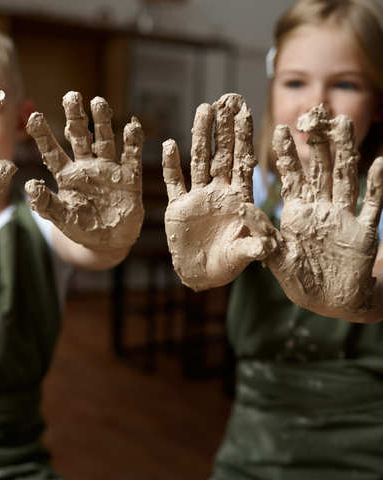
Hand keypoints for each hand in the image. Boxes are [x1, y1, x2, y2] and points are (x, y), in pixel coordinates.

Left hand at [25, 92, 143, 249]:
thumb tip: (28, 185)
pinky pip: (132, 157)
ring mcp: (109, 170)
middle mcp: (87, 167)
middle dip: (75, 118)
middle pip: (80, 138)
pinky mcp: (129, 178)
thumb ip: (47, 204)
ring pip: (104, 141)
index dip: (43, 135)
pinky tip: (131, 127)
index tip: (33, 117)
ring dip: (102, 123)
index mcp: (67, 176)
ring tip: (99, 102)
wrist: (109, 242)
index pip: (52, 152)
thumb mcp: (63, 219)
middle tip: (71, 96)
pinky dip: (133, 143)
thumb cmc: (83, 229)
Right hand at [163, 93, 278, 290]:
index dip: (244, 139)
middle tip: (226, 100)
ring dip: (200, 137)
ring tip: (204, 109)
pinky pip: (173, 182)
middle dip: (224, 129)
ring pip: (198, 161)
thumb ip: (253, 246)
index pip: (243, 163)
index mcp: (239, 200)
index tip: (246, 113)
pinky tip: (170, 145)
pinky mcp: (177, 206)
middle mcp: (219, 193)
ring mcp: (197, 197)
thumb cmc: (226, 264)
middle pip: (222, 155)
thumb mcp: (243, 255)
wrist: (200, 274)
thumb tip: (268, 244)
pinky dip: (170, 165)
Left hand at [266, 104, 382, 316]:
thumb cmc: (299, 279)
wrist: (328, 301)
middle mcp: (320, 209)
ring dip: (346, 153)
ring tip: (344, 125)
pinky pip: (372, 206)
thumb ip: (261, 232)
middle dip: (319, 144)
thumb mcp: (275, 256)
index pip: (292, 177)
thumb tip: (241, 207)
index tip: (282, 128)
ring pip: (345, 179)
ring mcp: (343, 218)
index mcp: (297, 213)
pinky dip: (376, 187)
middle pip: (320, 170)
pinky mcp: (363, 232)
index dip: (287, 155)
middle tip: (317, 116)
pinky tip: (378, 164)